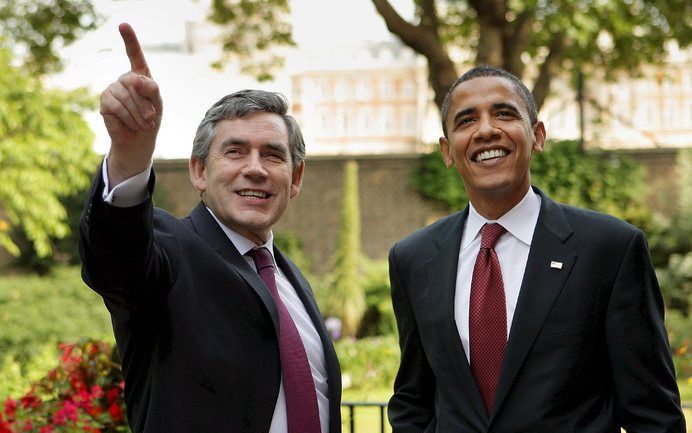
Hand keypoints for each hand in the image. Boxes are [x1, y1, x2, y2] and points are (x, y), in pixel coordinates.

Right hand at [100, 23, 162, 186]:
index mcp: (140, 75)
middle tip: (150, 118)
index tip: (123, 25)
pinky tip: (130, 124)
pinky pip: (116, 105)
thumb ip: (151, 89)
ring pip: (126, 96)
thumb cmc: (151, 119)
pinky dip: (128, 117)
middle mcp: (125, 79)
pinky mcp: (105, 100)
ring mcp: (113, 88)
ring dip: (138, 113)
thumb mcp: (158, 103)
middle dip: (146, 104)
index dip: (129, 39)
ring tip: (143, 123)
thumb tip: (136, 79)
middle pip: (136, 83)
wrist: (139, 140)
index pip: (134, 54)